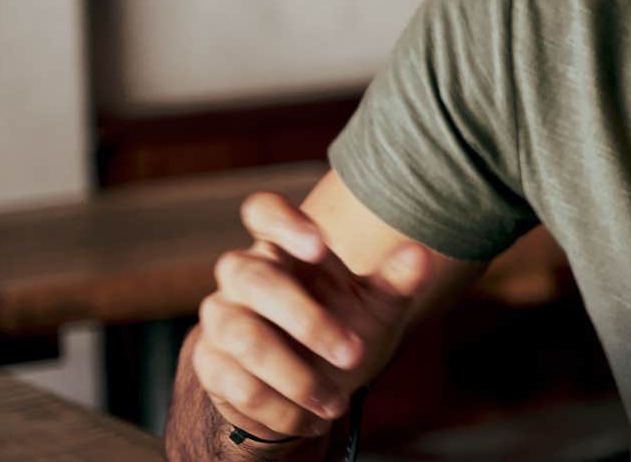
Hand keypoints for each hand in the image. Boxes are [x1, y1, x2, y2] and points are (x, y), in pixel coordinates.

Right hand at [190, 192, 429, 439]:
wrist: (308, 389)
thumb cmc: (343, 329)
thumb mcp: (376, 306)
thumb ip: (397, 280)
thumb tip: (420, 255)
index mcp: (285, 249)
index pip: (263, 211)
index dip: (283, 222)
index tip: (319, 246)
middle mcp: (244, 276)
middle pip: (255, 279)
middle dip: (307, 320)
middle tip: (354, 355)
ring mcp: (222, 318)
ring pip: (243, 335)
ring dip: (296, 375)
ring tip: (338, 404)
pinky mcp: (210, 363)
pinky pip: (235, 382)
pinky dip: (278, 406)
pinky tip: (310, 419)